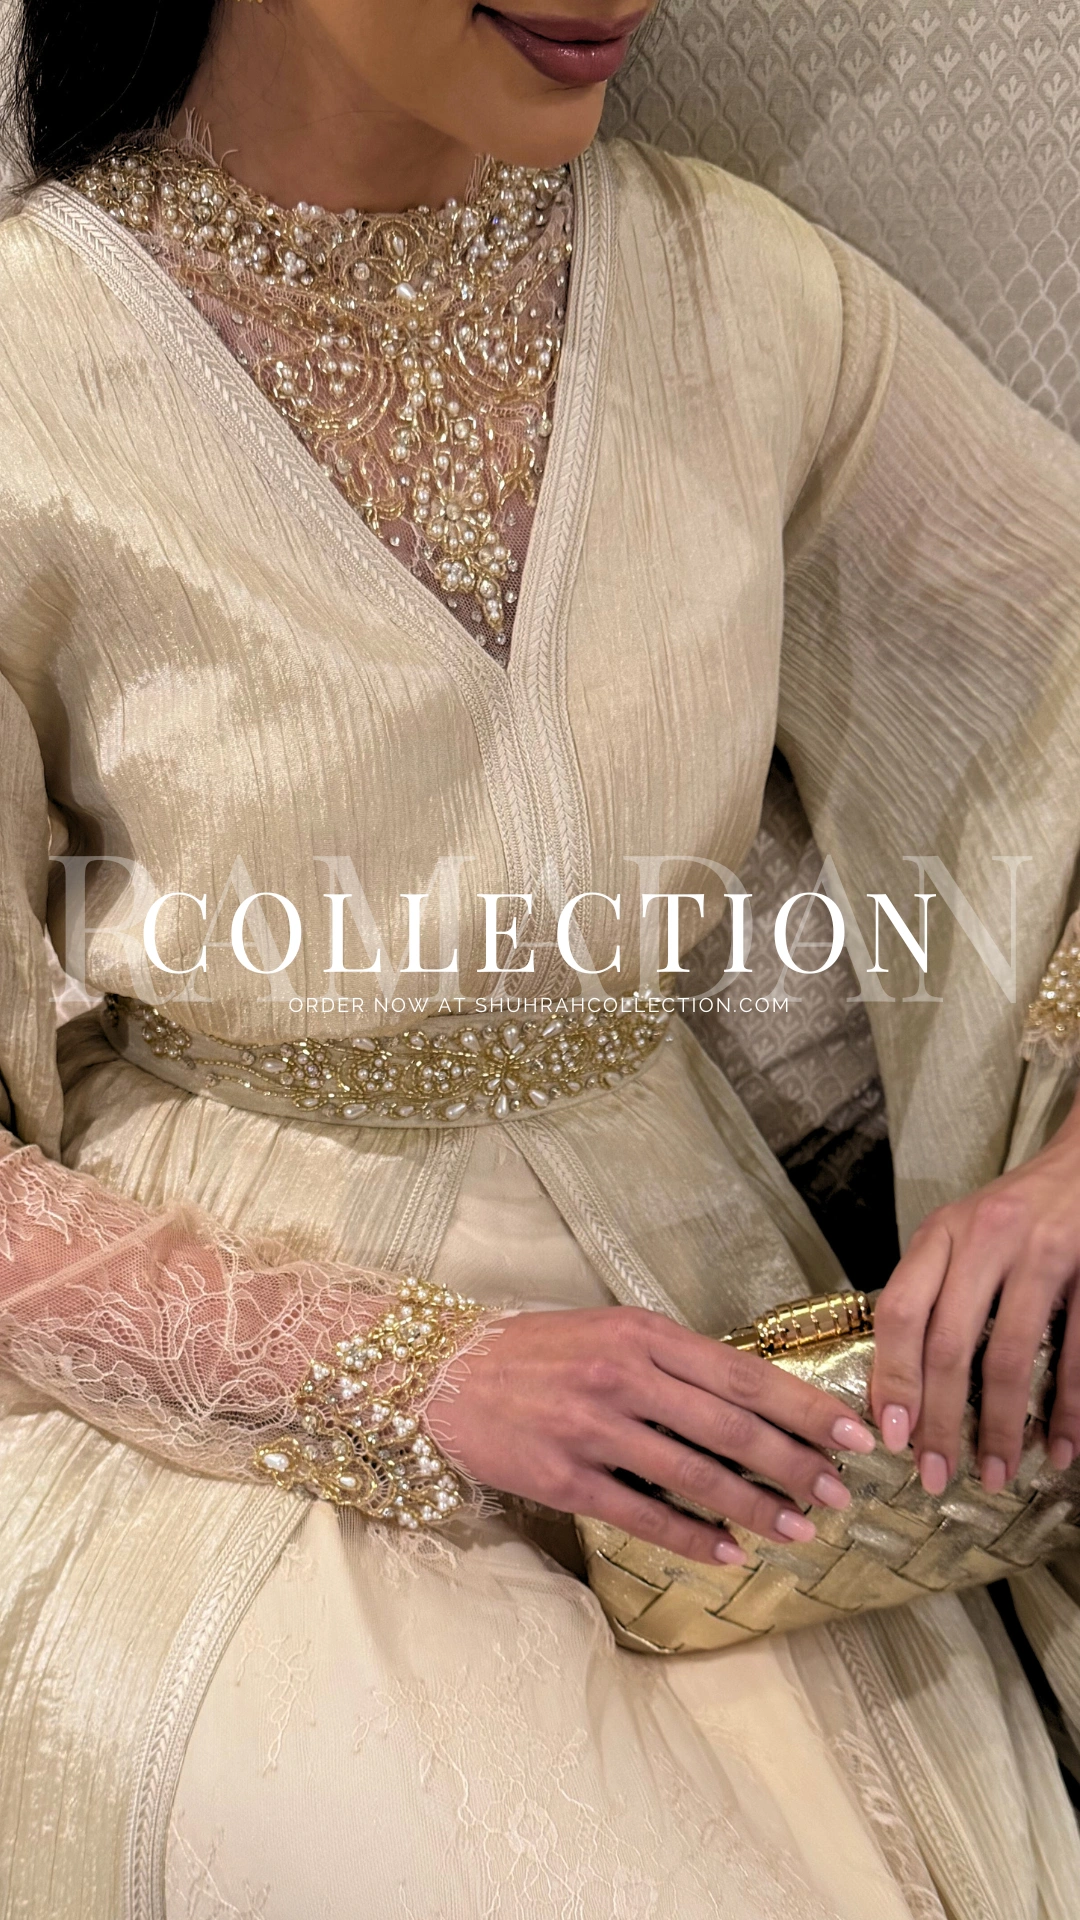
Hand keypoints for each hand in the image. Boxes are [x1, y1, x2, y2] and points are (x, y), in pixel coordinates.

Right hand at [427, 1305, 874, 1565]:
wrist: (440, 1373)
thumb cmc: (534, 1352)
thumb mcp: (607, 1333)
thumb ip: (670, 1361)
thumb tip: (747, 1403)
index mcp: (642, 1333)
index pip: (741, 1373)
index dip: (804, 1407)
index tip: (853, 1434)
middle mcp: (622, 1376)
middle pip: (730, 1426)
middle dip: (795, 1464)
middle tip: (840, 1494)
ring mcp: (591, 1428)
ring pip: (694, 1475)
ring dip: (755, 1507)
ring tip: (800, 1530)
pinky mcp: (563, 1476)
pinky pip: (641, 1514)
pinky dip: (691, 1538)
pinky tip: (727, 1554)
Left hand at [871, 1090, 1079, 1495]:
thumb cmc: (1013, 1211)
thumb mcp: (958, 1233)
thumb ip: (929, 1290)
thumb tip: (896, 1384)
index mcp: (941, 1234)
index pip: (899, 1310)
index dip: (891, 1377)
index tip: (890, 1436)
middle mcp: (984, 1239)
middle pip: (950, 1344)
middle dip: (941, 1421)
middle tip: (937, 1476)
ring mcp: (1041, 1254)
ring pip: (1013, 1355)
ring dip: (1004, 1426)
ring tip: (998, 1474)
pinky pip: (1077, 1352)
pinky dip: (1068, 1409)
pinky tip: (1060, 1448)